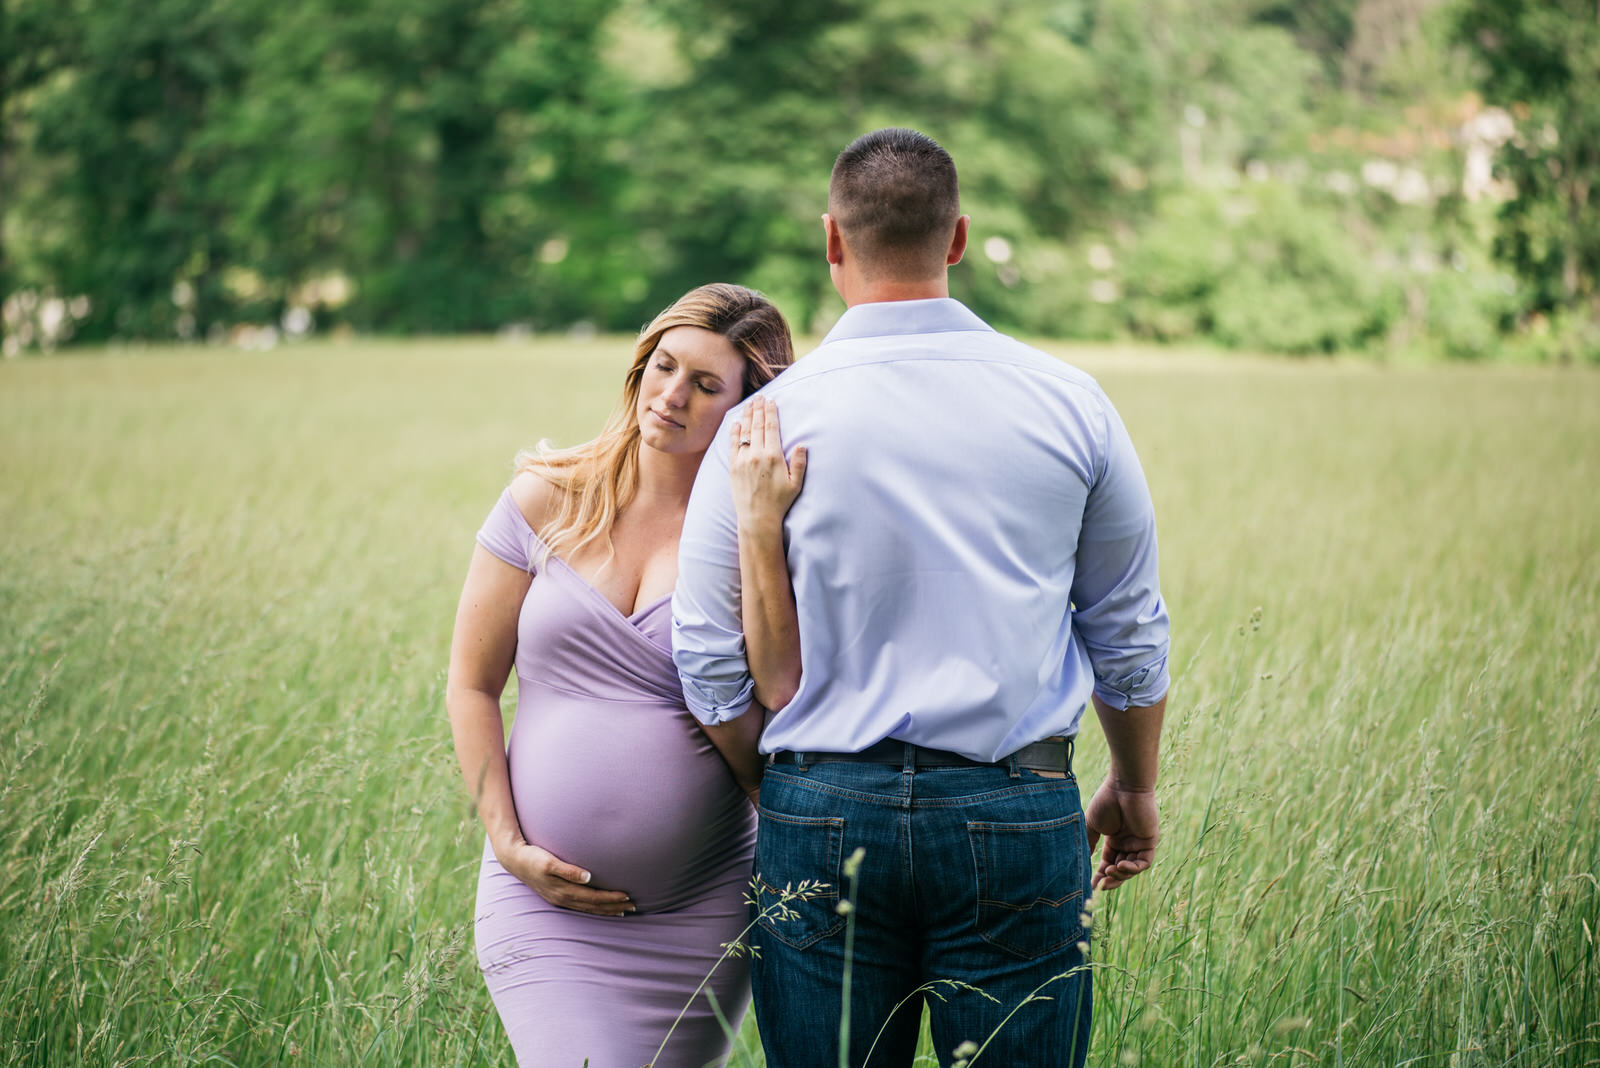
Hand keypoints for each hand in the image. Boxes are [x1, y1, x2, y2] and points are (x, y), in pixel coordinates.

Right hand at [495, 839, 634, 914]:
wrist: (513, 860)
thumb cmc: (533, 857)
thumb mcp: (549, 861)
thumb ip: (568, 870)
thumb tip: (588, 877)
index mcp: (563, 891)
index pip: (593, 898)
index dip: (611, 899)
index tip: (628, 896)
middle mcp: (563, 898)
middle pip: (594, 906)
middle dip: (614, 907)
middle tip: (634, 906)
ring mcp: (560, 899)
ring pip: (588, 908)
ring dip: (606, 910)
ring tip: (623, 910)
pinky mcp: (557, 895)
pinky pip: (581, 905)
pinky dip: (594, 908)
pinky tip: (601, 906)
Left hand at [730, 397, 806, 530]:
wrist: (757, 518)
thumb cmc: (779, 502)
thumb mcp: (795, 484)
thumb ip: (799, 463)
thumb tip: (801, 445)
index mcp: (773, 457)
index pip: (771, 428)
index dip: (770, 412)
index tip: (770, 401)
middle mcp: (756, 455)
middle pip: (758, 426)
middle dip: (759, 409)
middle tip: (759, 397)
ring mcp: (743, 460)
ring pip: (745, 432)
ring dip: (748, 416)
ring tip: (749, 404)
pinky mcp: (733, 467)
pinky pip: (733, 445)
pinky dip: (734, 432)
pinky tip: (736, 423)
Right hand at [1084, 775, 1159, 890]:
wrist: (1123, 786)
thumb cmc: (1106, 801)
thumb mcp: (1093, 825)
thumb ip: (1089, 843)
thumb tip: (1081, 860)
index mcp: (1114, 840)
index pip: (1108, 863)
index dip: (1101, 876)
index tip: (1092, 886)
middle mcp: (1127, 843)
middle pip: (1120, 869)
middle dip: (1111, 879)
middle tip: (1101, 886)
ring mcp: (1139, 842)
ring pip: (1132, 868)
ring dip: (1121, 874)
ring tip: (1110, 871)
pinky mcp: (1150, 841)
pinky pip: (1144, 862)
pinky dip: (1133, 868)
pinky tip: (1121, 865)